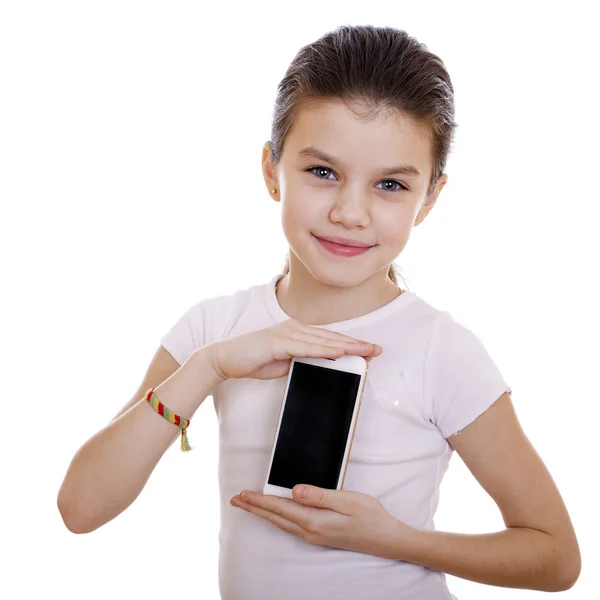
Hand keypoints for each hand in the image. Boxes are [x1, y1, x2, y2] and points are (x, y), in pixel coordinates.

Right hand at [207, 318, 382, 381]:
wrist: (225, 359)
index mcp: (296, 332)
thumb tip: (320, 365)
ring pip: (323, 341)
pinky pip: (306, 348)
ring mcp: (286, 333)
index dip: (350, 344)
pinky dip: (324, 350)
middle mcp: (294, 328)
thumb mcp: (283, 363)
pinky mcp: (278, 342)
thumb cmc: (253, 361)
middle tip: (377, 349)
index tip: (369, 350)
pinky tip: (340, 353)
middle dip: (356, 344)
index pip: (328, 339)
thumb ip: (301, 361)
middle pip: (331, 338)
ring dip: (347, 347)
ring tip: (366, 352)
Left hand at [230, 484, 412, 559]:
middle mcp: (311, 532)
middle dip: (254, 508)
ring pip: (282, 523)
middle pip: (276, 517)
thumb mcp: (347, 500)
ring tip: (249, 506)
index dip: (259, 500)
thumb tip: (294, 490)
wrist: (387, 539)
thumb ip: (319, 495)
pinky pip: (291, 526)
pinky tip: (275, 514)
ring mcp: (315, 537)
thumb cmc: (370, 517)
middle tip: (236, 500)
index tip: (243, 494)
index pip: (280, 508)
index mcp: (315, 520)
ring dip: (263, 513)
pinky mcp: (320, 537)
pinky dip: (277, 518)